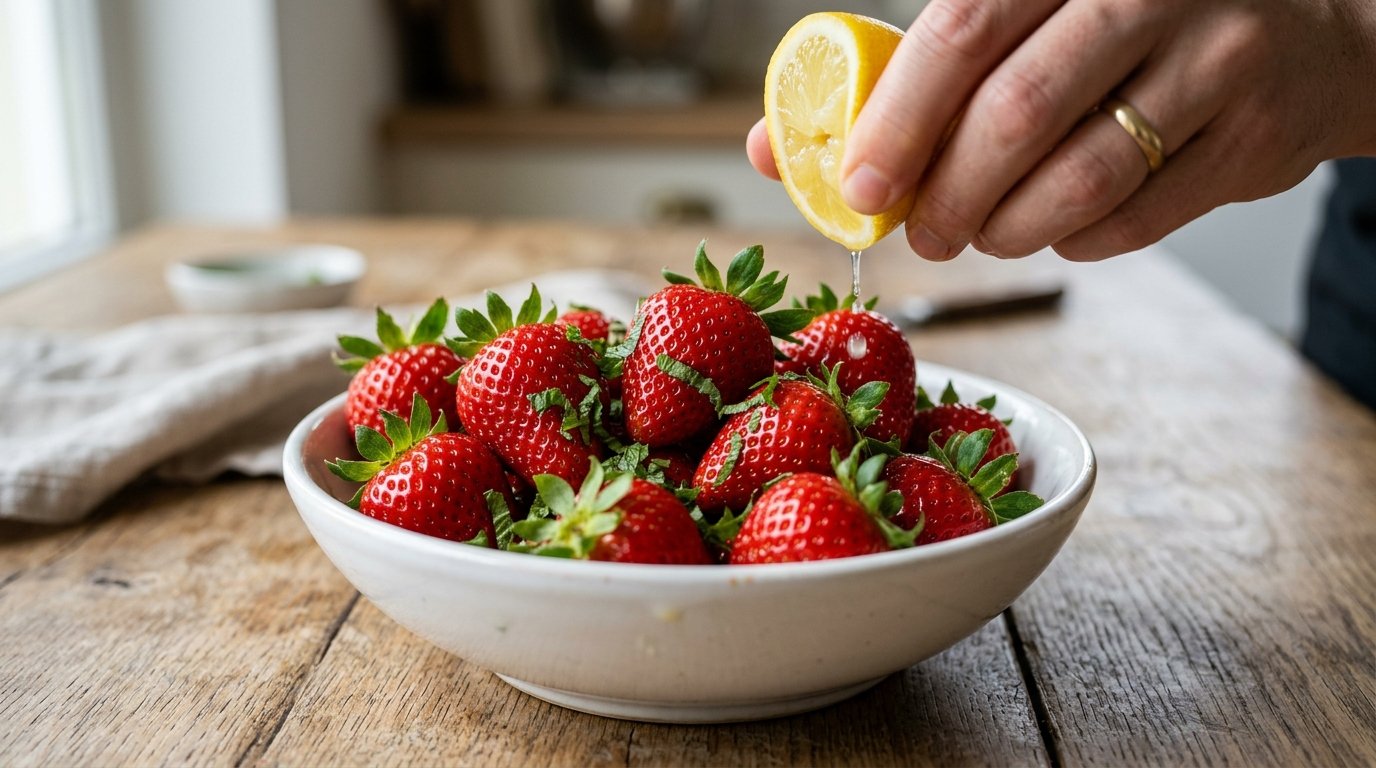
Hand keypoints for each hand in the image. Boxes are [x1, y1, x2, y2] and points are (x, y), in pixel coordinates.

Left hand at [748, 0, 1375, 261]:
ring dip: (1005, 231)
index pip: (963, 31)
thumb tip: (779, 149)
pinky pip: (1133, 221)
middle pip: (1016, 115)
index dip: (897, 122)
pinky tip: (1056, 229)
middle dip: (945, 196)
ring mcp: (1217, 62)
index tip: (859, 188)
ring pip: (1079, 180)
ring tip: (979, 235)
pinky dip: (1073, 243)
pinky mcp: (1254, 141)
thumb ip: (904, 75)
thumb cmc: (1126, 26)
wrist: (1306, 32)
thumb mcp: (1025, 16)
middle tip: (920, 231)